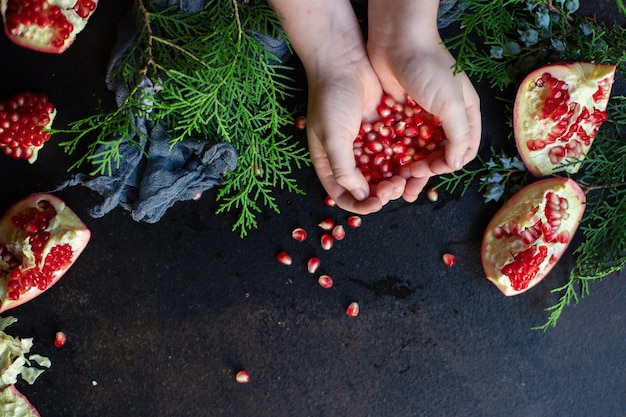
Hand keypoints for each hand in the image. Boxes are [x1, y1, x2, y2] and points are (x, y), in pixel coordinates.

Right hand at [305, 47, 411, 212]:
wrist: (343, 61)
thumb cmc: (330, 100)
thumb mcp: (332, 137)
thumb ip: (343, 169)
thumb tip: (360, 196)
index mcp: (329, 163)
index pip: (343, 196)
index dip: (360, 205)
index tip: (377, 203)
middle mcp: (347, 157)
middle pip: (367, 187)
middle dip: (382, 191)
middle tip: (394, 185)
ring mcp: (366, 144)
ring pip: (384, 171)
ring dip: (396, 177)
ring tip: (407, 175)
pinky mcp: (382, 130)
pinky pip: (394, 151)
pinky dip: (403, 159)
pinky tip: (414, 160)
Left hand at [367, 0, 481, 200]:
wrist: (397, 40)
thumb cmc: (430, 68)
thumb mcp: (451, 103)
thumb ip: (459, 135)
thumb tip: (458, 164)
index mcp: (464, 113)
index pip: (464, 150)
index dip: (449, 164)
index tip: (431, 167)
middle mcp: (443, 117)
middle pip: (438, 155)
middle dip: (425, 171)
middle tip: (408, 180)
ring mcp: (420, 117)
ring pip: (416, 151)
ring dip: (408, 168)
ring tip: (395, 182)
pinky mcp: (398, 114)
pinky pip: (398, 141)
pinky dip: (393, 154)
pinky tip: (383, 165)